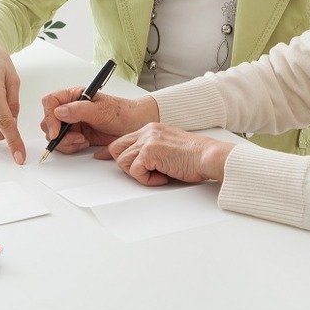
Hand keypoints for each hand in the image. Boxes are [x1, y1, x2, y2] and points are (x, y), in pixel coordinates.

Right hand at [40, 90, 158, 155]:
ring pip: (54, 135)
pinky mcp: (77, 136)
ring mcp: (73, 123)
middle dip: (58, 133)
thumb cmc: (122, 112)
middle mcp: (71, 109)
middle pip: (48, 121)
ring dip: (66, 142)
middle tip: (76, 137)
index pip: (50, 102)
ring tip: (83, 140)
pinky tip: (84, 143)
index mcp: (74, 96)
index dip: (49, 116)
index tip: (57, 131)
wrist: (135, 126)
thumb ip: (80, 110)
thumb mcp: (103, 110)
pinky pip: (64, 144)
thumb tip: (59, 112)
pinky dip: (71, 147)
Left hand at [108, 123, 234, 185]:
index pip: (123, 139)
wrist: (208, 156)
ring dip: (139, 174)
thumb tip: (139, 162)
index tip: (101, 157)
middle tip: (143, 174)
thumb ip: (152, 150)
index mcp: (152, 128)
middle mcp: (148, 131)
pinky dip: (147, 180)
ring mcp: (148, 140)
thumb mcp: (169, 147)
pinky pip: (135, 171)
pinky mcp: (150, 152)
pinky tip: (163, 178)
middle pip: (117, 149)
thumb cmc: (195, 156)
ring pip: (123, 162)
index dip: (112, 152)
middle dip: (124, 165)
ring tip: (159, 175)